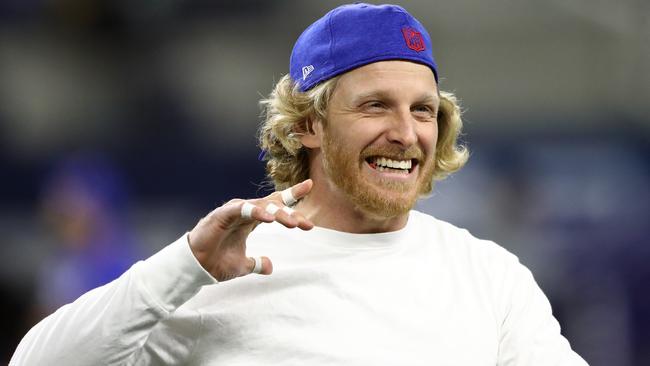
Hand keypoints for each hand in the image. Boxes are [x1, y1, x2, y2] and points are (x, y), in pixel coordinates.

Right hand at [188, 179, 313, 281]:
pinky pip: (242, 209)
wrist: (195, 268)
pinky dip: (255, 211)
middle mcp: (244, 211)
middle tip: (306, 224)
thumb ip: (256, 263)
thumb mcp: (242, 265)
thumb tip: (270, 266)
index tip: (310, 185)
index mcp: (251, 219)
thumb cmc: (216, 261)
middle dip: (291, 213)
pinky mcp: (222, 215)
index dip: (291, 194)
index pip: (275, 203)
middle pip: (272, 205)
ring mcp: (234, 211)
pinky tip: (268, 218)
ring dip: (278, 213)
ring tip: (293, 223)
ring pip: (260, 206)